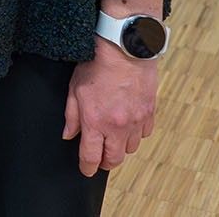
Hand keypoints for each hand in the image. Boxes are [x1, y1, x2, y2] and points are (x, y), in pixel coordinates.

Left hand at [62, 35, 158, 175]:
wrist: (124, 49)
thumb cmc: (97, 64)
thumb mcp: (74, 89)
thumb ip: (71, 115)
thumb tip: (68, 134)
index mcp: (95, 121)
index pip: (90, 156)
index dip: (86, 167)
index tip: (85, 170)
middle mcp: (118, 126)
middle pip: (114, 159)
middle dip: (105, 162)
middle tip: (99, 159)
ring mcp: (136, 121)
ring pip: (130, 148)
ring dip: (120, 147)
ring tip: (112, 138)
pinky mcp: (150, 113)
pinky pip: (144, 134)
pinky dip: (135, 134)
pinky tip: (128, 125)